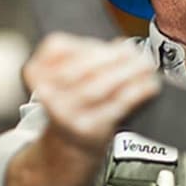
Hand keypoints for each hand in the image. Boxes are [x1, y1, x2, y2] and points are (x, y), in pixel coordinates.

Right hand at [23, 32, 160, 155]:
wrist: (70, 142)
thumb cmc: (73, 100)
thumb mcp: (68, 73)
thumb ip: (89, 54)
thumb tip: (124, 45)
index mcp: (37, 72)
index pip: (58, 48)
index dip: (88, 44)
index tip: (114, 42)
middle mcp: (49, 94)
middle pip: (82, 69)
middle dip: (113, 57)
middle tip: (136, 52)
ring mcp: (66, 114)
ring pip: (98, 88)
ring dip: (128, 73)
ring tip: (145, 65)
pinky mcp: (88, 128)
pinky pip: (115, 107)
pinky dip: (136, 93)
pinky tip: (148, 86)